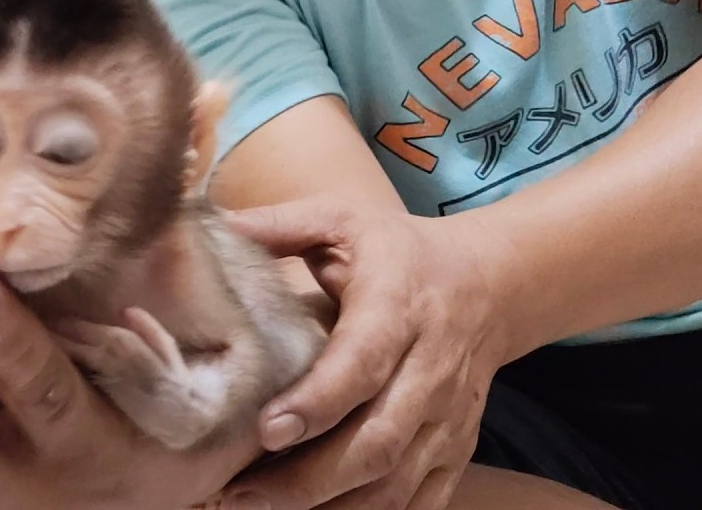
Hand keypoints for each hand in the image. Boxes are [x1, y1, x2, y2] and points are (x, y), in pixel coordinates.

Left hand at [213, 197, 510, 509]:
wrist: (491, 283)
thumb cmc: (398, 252)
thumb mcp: (342, 221)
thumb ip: (278, 226)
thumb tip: (210, 227)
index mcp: (399, 305)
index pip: (364, 362)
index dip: (318, 401)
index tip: (267, 429)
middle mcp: (431, 367)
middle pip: (378, 439)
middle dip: (308, 477)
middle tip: (241, 493)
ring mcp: (448, 416)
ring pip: (396, 481)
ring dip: (330, 506)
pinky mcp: (456, 448)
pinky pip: (420, 500)